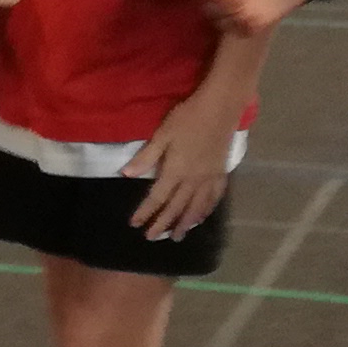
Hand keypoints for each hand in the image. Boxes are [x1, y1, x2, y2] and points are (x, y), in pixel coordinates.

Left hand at [123, 90, 237, 240]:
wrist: (220, 108)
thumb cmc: (187, 118)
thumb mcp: (162, 134)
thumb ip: (146, 157)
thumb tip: (126, 174)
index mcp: (176, 171)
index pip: (157, 198)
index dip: (145, 212)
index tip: (135, 224)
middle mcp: (193, 180)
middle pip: (176, 207)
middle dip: (163, 223)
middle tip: (152, 238)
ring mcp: (209, 178)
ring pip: (196, 207)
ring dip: (185, 223)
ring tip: (178, 236)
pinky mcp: (221, 173)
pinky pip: (214, 198)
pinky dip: (206, 211)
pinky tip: (202, 217)